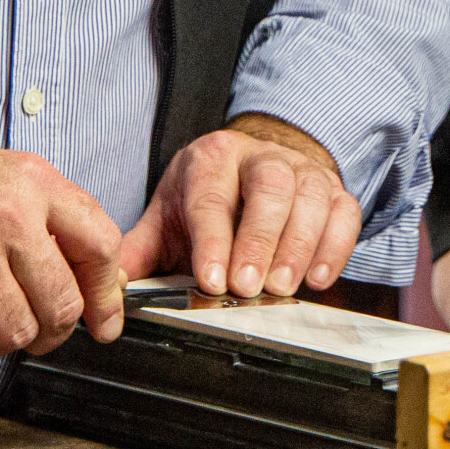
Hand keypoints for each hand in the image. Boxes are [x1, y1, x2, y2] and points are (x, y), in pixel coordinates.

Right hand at [0, 97, 126, 366]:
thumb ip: (41, 212)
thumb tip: (82, 265)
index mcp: (32, 181)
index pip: (100, 243)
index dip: (107, 292)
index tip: (104, 319)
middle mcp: (9, 215)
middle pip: (62, 300)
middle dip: (53, 329)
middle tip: (36, 330)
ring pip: (20, 330)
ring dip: (5, 338)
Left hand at [120, 113, 361, 297]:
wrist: (252, 165)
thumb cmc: (207, 197)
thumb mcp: (168, 217)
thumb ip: (140, 252)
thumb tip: (106, 291)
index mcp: (210, 160)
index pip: (211, 198)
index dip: (213, 240)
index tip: (212, 280)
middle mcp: (259, 157)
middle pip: (268, 189)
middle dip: (259, 240)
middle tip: (250, 287)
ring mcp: (301, 170)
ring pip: (310, 196)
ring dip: (299, 245)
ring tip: (284, 286)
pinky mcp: (334, 188)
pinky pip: (344, 211)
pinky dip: (334, 245)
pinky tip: (319, 276)